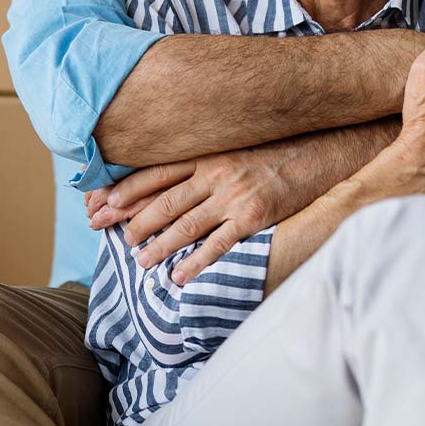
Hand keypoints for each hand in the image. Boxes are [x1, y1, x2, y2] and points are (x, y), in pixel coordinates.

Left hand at [86, 143, 317, 283]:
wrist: (321, 153)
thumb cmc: (277, 152)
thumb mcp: (237, 148)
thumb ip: (208, 162)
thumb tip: (179, 181)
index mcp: (209, 154)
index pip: (157, 172)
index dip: (128, 188)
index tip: (103, 202)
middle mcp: (216, 173)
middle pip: (164, 200)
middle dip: (133, 220)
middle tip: (109, 235)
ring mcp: (234, 195)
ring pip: (185, 224)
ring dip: (158, 245)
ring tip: (139, 261)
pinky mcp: (254, 215)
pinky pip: (218, 243)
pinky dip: (196, 262)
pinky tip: (179, 277)